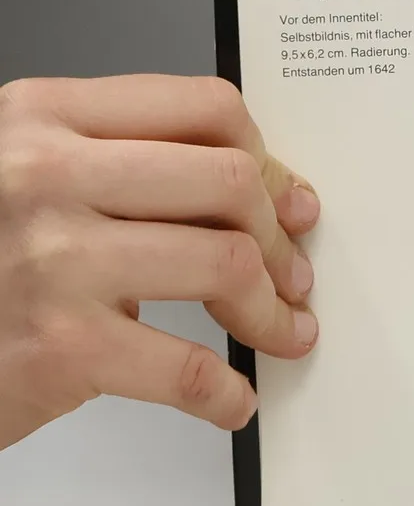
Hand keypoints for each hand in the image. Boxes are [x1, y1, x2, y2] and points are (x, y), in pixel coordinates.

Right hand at [0, 75, 319, 450]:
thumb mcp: (30, 179)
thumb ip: (125, 165)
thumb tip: (268, 193)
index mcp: (43, 116)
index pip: (204, 107)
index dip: (268, 157)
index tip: (288, 200)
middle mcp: (43, 174)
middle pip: (229, 180)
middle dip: (277, 237)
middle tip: (291, 274)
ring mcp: (51, 260)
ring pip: (226, 262)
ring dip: (270, 309)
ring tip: (278, 329)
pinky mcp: (58, 347)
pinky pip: (187, 367)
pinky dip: (224, 392)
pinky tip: (230, 399)